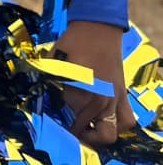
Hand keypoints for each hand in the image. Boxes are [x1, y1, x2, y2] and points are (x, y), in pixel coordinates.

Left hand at [54, 19, 136, 146]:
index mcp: (83, 95)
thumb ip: (47, 84)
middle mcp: (101, 103)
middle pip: (88, 132)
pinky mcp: (124, 97)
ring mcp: (116, 101)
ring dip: (97, 135)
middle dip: (74, 135)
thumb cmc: (72, 45)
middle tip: (64, 129)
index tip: (47, 124)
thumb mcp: (52, 64)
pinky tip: (102, 120)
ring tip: (84, 128)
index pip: (67, 122)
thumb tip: (37, 101)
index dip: (55, 125)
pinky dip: (117, 126)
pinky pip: (126, 121)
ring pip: (111, 134)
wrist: (97, 29)